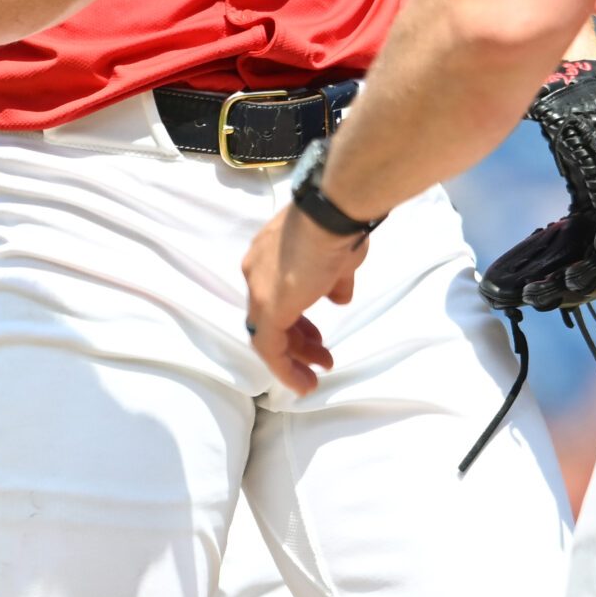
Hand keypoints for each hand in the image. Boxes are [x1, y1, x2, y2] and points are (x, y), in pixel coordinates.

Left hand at [242, 204, 367, 393]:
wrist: (331, 214)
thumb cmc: (337, 228)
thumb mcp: (339, 260)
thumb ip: (334, 283)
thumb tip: (338, 297)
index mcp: (268, 255)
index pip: (276, 294)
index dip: (296, 317)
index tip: (315, 336)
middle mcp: (256, 271)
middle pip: (271, 315)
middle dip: (298, 339)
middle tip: (321, 355)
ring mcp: (259, 290)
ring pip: (268, 333)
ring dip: (294, 356)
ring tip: (318, 371)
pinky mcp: (268, 309)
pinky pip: (269, 346)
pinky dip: (284, 367)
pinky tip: (303, 382)